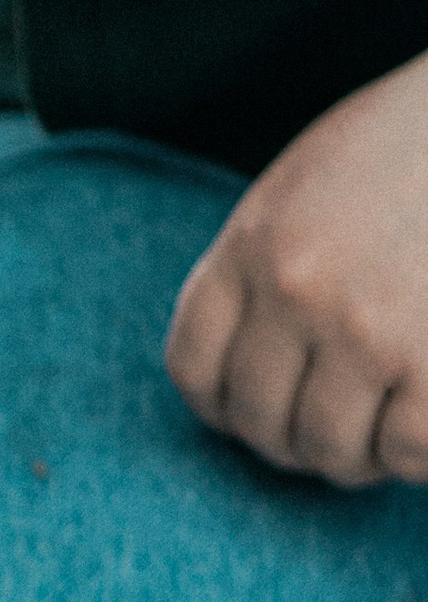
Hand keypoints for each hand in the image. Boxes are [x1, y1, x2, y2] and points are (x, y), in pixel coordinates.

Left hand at [166, 49, 427, 483]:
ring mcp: (368, 330)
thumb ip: (272, 263)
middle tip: (337, 425)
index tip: (257, 409)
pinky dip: (418, 452)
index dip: (224, 408)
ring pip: (331, 451)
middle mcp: (298, 289)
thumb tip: (253, 363)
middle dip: (296, 438)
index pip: (195, 371)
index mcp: (255, 243)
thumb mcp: (313, 183)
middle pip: (259, 421)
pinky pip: (408, 453)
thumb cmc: (418, 148)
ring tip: (388, 419)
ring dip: (360, 453)